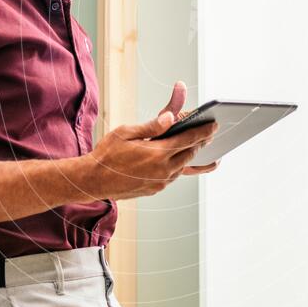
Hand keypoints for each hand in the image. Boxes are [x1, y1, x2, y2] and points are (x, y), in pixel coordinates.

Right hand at [83, 81, 216, 199]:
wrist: (93, 180)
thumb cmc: (107, 154)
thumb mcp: (127, 132)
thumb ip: (152, 125)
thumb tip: (171, 117)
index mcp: (157, 152)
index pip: (188, 138)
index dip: (203, 131)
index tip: (214, 124)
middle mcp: (163, 169)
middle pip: (190, 153)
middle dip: (200, 142)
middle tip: (208, 132)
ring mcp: (160, 181)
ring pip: (183, 166)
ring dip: (190, 154)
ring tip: (196, 144)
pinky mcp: (155, 189)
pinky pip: (174, 175)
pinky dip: (179, 165)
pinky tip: (179, 159)